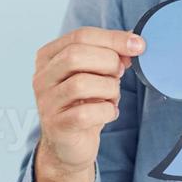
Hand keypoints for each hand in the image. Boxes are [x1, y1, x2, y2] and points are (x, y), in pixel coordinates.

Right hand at [31, 27, 143, 181]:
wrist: (69, 145)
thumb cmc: (85, 104)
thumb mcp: (97, 74)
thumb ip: (111, 55)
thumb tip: (134, 42)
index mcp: (49, 56)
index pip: (80, 35)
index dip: (113, 38)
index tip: (139, 45)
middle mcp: (42, 77)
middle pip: (76, 55)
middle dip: (108, 62)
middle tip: (119, 74)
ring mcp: (46, 102)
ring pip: (81, 83)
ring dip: (108, 88)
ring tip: (112, 96)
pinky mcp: (57, 125)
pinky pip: (87, 113)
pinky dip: (106, 111)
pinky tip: (109, 113)